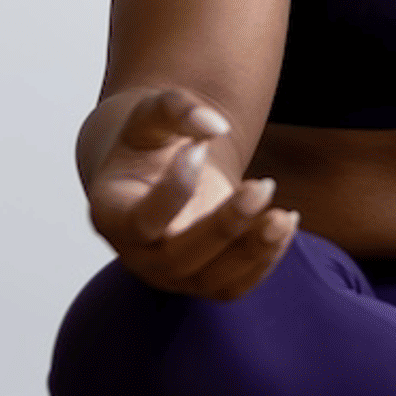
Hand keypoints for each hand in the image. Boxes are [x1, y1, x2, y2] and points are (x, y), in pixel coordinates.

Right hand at [84, 87, 299, 299]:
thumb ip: (173, 109)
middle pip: (179, 258)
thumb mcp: (149, 116)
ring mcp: (170, 275)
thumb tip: (215, 126)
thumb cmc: (148, 145)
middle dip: (225, 226)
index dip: (174, 190)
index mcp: (112, 215)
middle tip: (262, 186)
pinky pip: (235, 286)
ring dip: (253, 251)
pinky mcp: (202, 282)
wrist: (158, 172)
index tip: (199, 148)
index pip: (142, 221)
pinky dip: (264, 260)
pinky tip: (284, 225)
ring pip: (212, 280)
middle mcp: (136, 255)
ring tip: (283, 216)